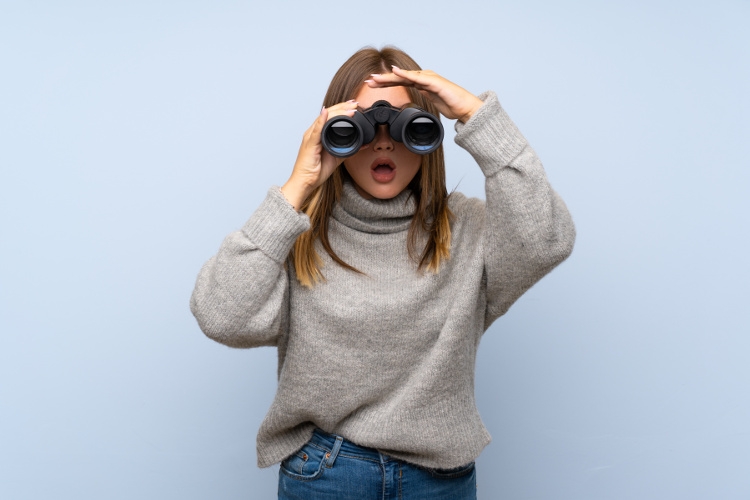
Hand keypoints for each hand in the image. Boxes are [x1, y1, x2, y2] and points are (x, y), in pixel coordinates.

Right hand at [281, 100, 358, 210]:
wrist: (305, 182)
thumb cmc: (316, 170)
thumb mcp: (336, 157)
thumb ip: (347, 149)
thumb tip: (361, 144)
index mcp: (319, 134)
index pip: (331, 117)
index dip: (342, 109)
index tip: (354, 105)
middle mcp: (313, 133)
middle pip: (328, 114)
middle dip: (342, 107)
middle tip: (355, 103)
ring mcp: (310, 137)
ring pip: (324, 119)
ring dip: (337, 112)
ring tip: (350, 109)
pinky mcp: (309, 144)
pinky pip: (315, 131)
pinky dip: (321, 121)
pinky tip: (326, 114)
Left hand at [365, 66, 483, 123]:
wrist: (466, 107)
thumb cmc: (451, 105)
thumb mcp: (431, 102)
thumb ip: (423, 97)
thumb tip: (413, 100)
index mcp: (422, 82)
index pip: (400, 81)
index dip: (386, 82)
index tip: (372, 84)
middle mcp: (424, 77)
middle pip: (399, 77)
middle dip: (383, 79)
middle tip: (368, 80)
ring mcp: (429, 78)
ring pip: (405, 76)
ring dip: (389, 76)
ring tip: (376, 78)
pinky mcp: (434, 82)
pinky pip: (416, 78)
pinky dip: (405, 74)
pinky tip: (395, 72)